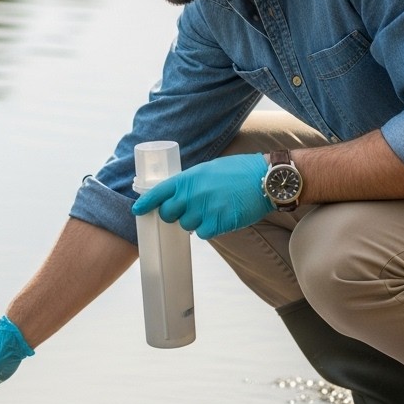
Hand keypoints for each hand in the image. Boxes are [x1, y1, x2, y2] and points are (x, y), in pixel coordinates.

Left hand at [131, 153, 269, 239]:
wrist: (266, 179)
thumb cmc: (239, 171)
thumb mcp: (209, 169)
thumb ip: (191, 182)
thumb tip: (178, 196)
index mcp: (189, 178)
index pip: (159, 192)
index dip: (146, 203)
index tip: (137, 210)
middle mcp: (193, 193)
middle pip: (169, 214)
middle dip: (175, 215)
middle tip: (189, 210)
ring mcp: (205, 209)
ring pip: (187, 225)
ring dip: (196, 222)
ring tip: (212, 210)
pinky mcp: (218, 222)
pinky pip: (204, 233)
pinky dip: (210, 229)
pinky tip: (221, 218)